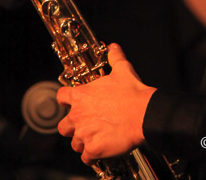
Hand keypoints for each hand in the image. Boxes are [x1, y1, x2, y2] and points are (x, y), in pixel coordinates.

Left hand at [57, 43, 156, 164]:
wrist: (143, 113)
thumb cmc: (132, 92)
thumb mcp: (122, 69)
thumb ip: (114, 57)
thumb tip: (113, 47)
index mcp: (81, 96)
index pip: (61, 97)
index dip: (65, 100)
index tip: (68, 102)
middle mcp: (78, 116)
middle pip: (63, 126)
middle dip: (72, 127)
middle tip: (84, 125)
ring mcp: (84, 134)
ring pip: (75, 143)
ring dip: (83, 142)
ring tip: (95, 139)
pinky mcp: (93, 149)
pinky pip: (86, 157)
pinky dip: (92, 155)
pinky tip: (100, 151)